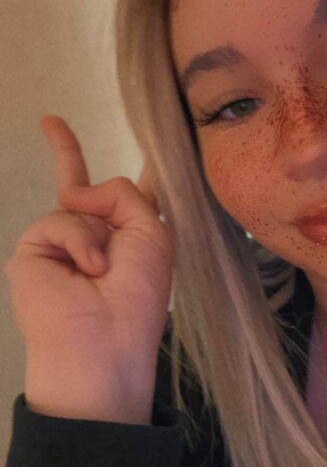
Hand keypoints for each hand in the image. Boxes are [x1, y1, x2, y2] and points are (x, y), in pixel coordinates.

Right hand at [4, 116, 174, 421]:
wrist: (100, 345)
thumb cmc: (136, 298)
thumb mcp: (151, 235)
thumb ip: (123, 194)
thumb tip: (72, 190)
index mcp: (131, 240)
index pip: (128, 199)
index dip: (133, 176)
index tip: (138, 152)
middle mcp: (96, 238)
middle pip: (83, 189)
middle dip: (66, 151)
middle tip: (50, 121)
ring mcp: (62, 243)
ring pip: (76, 201)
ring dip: (95, 232)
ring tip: (101, 272)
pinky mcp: (35, 249)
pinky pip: (59, 218)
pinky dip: (77, 241)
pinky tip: (85, 270)